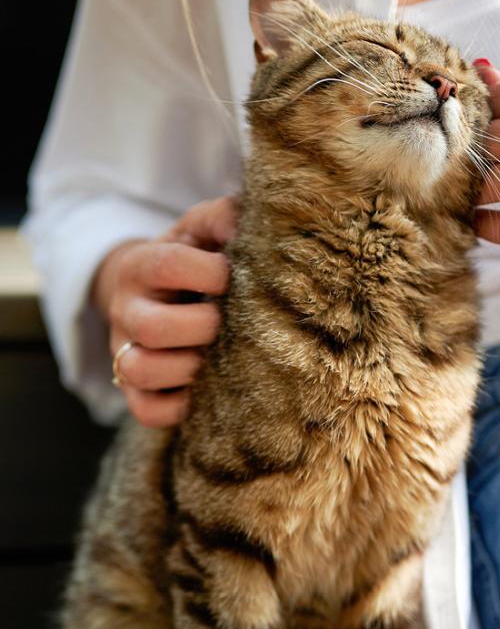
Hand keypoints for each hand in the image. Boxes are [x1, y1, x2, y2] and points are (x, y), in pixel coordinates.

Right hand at [93, 197, 237, 426]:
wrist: (154, 292)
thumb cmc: (191, 259)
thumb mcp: (200, 230)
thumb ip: (222, 217)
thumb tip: (245, 222)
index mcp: (142, 265)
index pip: (168, 265)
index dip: (209, 272)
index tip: (233, 277)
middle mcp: (127, 310)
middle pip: (152, 327)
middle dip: (203, 327)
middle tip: (228, 323)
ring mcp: (125, 352)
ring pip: (141, 370)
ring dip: (189, 369)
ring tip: (218, 359)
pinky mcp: (133, 390)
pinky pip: (147, 410)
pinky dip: (178, 407)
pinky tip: (205, 389)